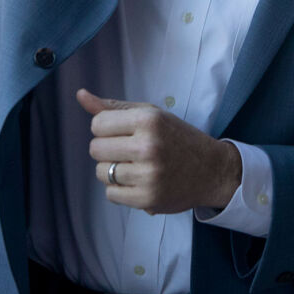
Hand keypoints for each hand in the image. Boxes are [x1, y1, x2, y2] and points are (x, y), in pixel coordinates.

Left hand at [76, 89, 240, 214]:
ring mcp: (148, 175)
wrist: (212, 170)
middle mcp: (148, 146)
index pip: (97, 124)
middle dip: (107, 150)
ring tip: (135, 167)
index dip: (105, 129)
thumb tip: (81, 94)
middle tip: (129, 151)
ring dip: (113, 171)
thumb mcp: (151, 115)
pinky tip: (138, 182)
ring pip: (101, 173)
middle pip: (96, 149)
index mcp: (148, 120)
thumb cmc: (178, 139)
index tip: (122, 133)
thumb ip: (114, 107)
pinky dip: (120, 190)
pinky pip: (111, 194)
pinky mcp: (147, 199)